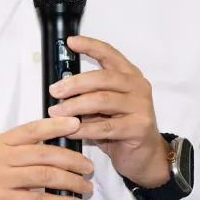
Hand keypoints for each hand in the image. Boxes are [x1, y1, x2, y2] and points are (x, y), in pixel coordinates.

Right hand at [0, 117, 93, 199]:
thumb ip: (20, 153)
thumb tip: (59, 148)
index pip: (31, 129)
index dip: (56, 125)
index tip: (77, 124)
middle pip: (44, 153)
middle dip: (72, 159)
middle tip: (89, 167)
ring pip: (45, 175)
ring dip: (71, 181)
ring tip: (86, 186)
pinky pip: (40, 199)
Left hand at [47, 35, 170, 188]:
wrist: (145, 157)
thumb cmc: (121, 128)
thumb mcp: (105, 107)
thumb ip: (90, 95)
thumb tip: (60, 89)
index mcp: (130, 76)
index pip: (110, 54)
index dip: (91, 45)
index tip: (71, 42)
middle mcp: (138, 87)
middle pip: (102, 77)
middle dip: (74, 83)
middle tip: (54, 90)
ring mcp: (141, 106)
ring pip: (102, 100)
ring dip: (75, 106)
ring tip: (56, 112)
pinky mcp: (139, 127)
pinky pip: (105, 126)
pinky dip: (84, 128)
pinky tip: (70, 131)